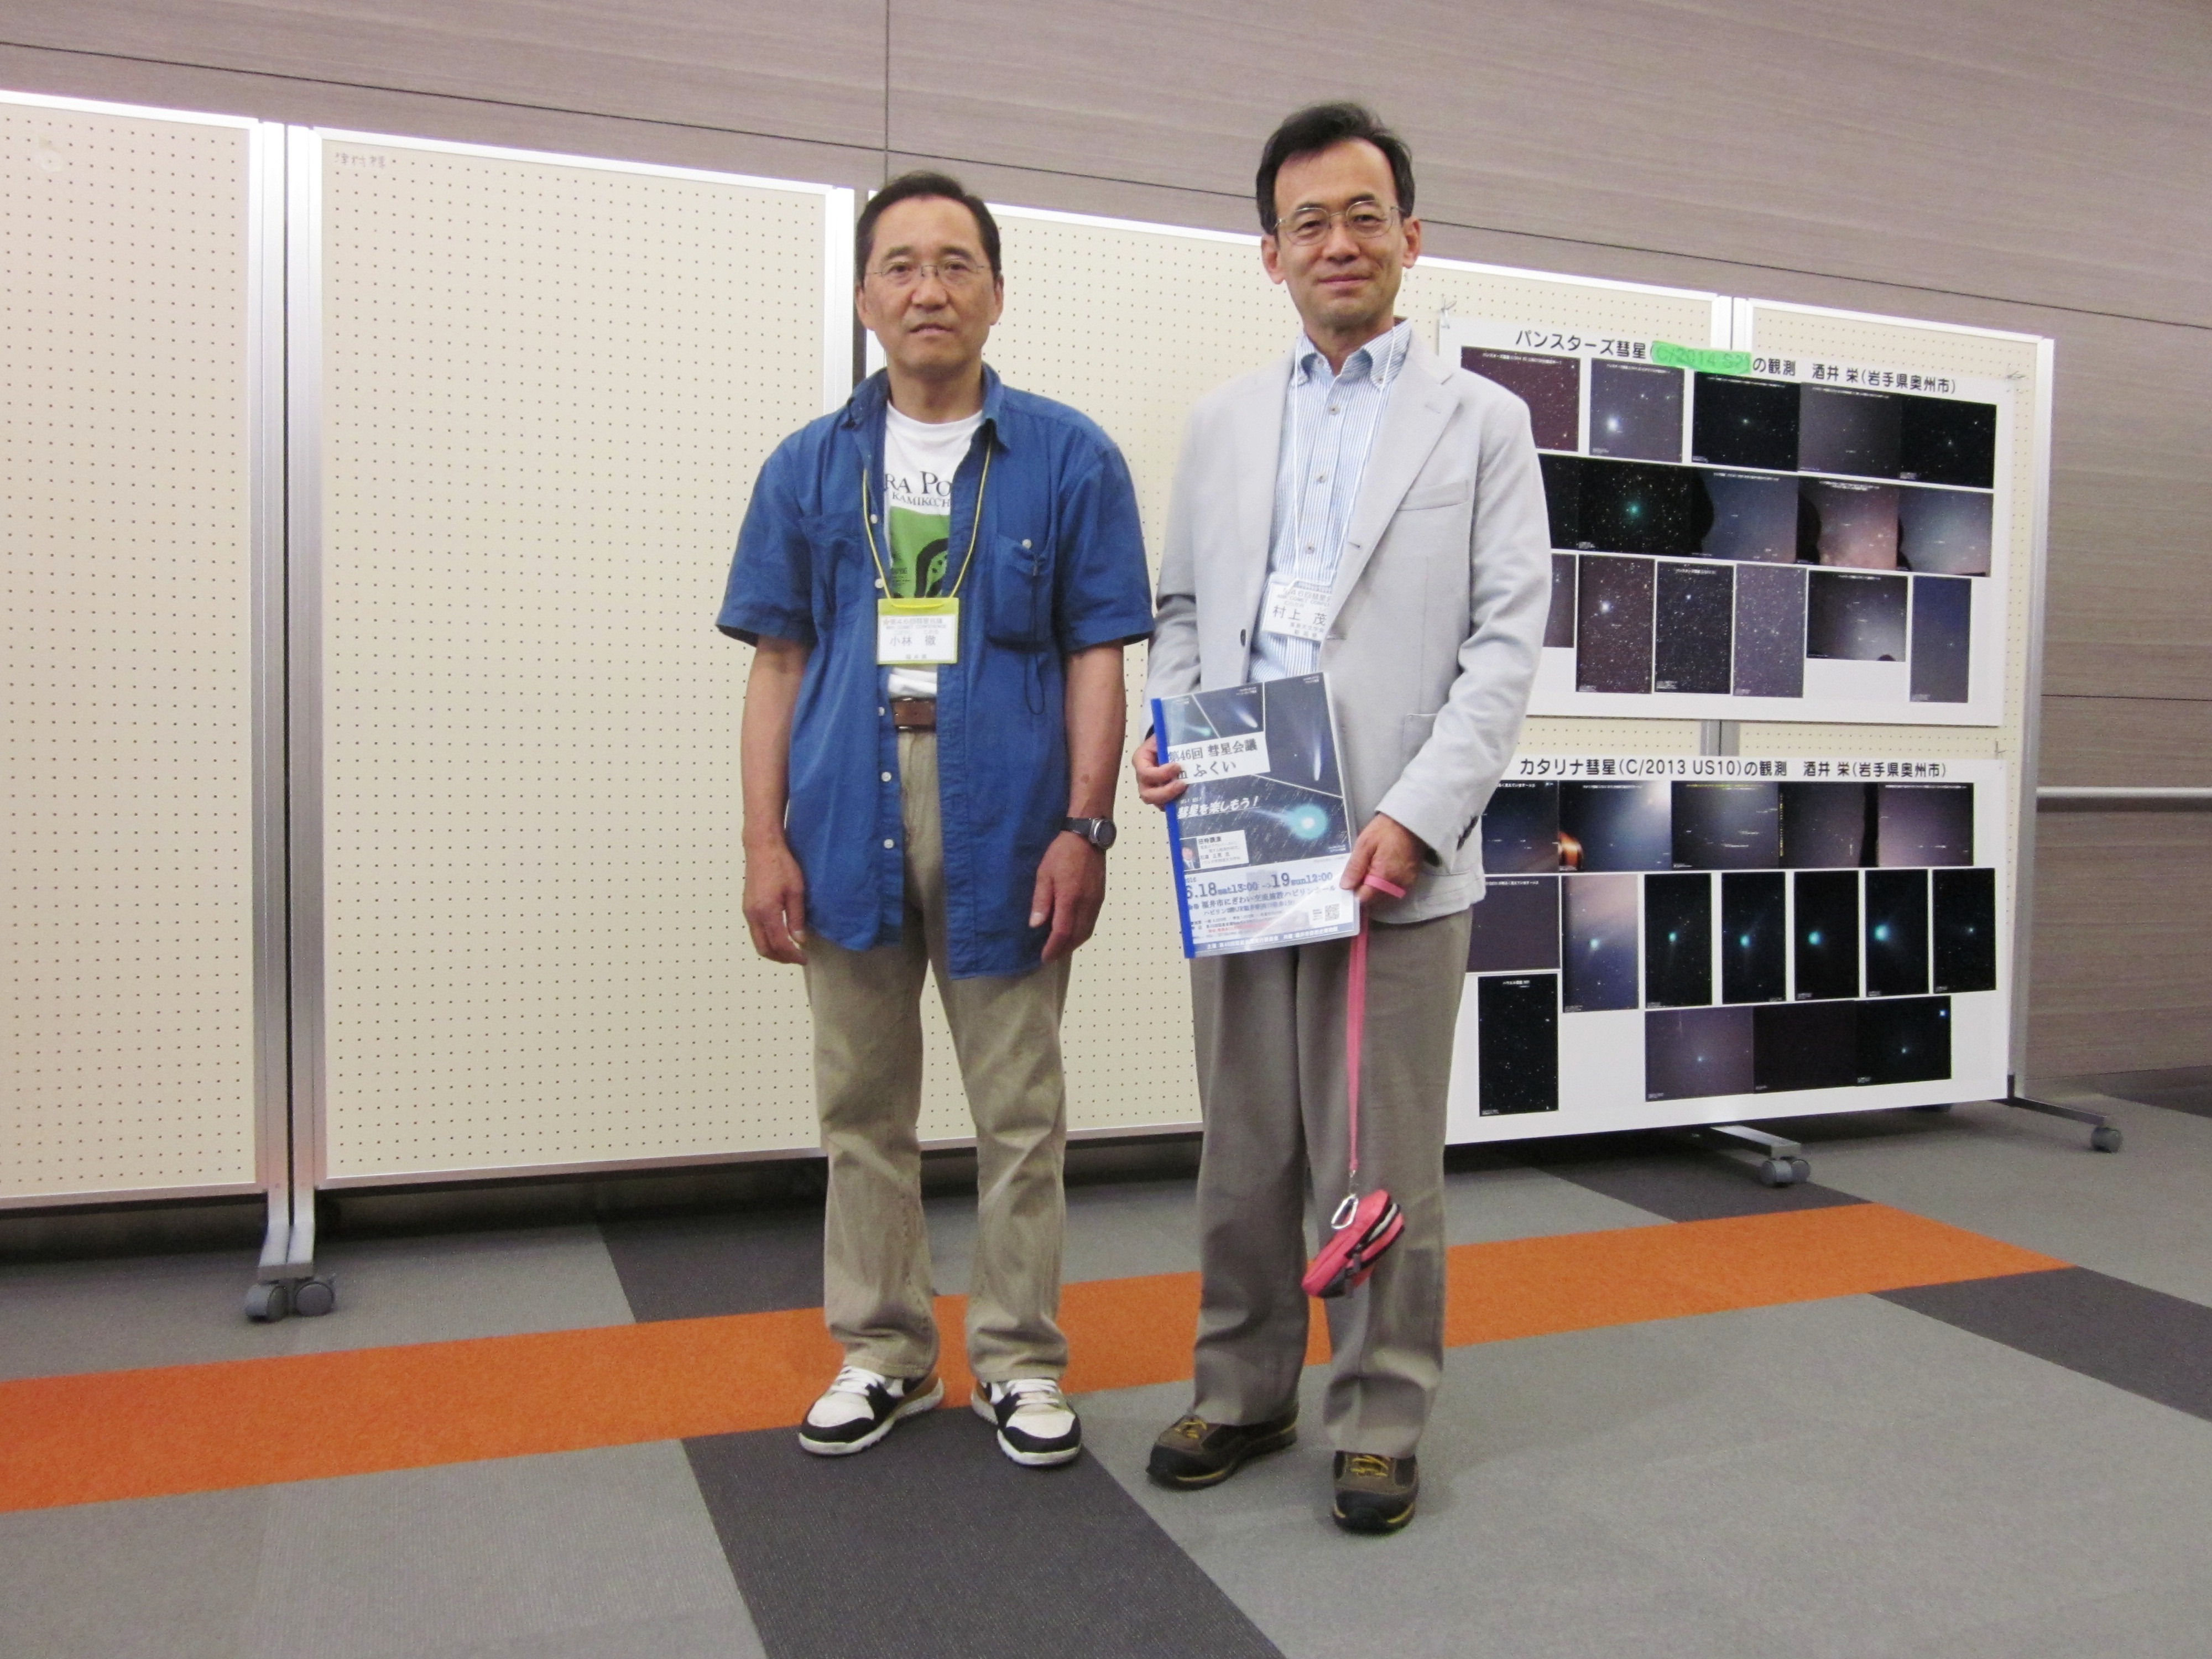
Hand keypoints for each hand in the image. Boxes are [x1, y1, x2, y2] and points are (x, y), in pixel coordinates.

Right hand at [743, 839, 807, 964]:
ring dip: (773, 951)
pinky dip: (766, 941)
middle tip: (797, 958)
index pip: (779, 943)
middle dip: (780, 958)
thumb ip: (796, 918)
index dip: (792, 955)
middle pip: (763, 949)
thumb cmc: (781, 865)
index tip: (804, 958)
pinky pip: (755, 932)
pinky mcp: (747, 907)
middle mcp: (753, 915)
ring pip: (757, 942)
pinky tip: (779, 937)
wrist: (761, 847)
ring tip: (789, 951)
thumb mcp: (796, 891)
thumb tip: (799, 940)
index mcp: (766, 912)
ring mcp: (747, 911)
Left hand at [1030, 832, 1105, 961]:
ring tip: (1060, 947)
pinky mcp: (1100, 897)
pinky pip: (1091, 922)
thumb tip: (1036, 925)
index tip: (1044, 957)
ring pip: (1087, 931)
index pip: (1062, 932)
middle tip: (1050, 956)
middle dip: (1063, 950)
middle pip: (1077, 936)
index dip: (1053, 948)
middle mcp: (1086, 904)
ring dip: (1073, 943)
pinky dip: (1081, 933)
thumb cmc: (1061, 853)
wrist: (1088, 837)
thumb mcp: (1044, 874)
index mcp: (1070, 899)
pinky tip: (1072, 931)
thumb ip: (1041, 901)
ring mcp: (1095, 902)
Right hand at [1131, 733, 1185, 808]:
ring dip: (1171, 800)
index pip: (1145, 772)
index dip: (1160, 773)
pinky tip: (1188, 797)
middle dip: (1165, 792)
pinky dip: (1176, 804)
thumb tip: (1186, 742)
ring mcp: (1151, 789)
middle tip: (1182, 784)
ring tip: (1186, 792)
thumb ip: (1170, 740)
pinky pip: (1166, 805)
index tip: (1177, 766)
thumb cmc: (1163, 741)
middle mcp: (1143, 779)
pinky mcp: (1161, 796)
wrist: (1164, 746)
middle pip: (1147, 794)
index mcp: (1140, 761)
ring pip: (1156, 802)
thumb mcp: (1163, 736)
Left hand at [1341, 813, 1423, 901]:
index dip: (1353, 893)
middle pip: (1375, 900)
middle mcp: (1398, 885)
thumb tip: (1345, 886)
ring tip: (1368, 871)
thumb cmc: (1386, 829)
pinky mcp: (1412, 879)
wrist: (1412, 821)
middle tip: (1357, 875)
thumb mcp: (1365, 843)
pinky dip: (1385, 885)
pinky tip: (1380, 871)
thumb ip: (1355, 866)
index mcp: (1385, 877)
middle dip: (1364, 891)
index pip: (1365, 898)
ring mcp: (1407, 883)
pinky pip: (1394, 889)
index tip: (1348, 884)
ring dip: (1374, 889)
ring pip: (1385, 896)